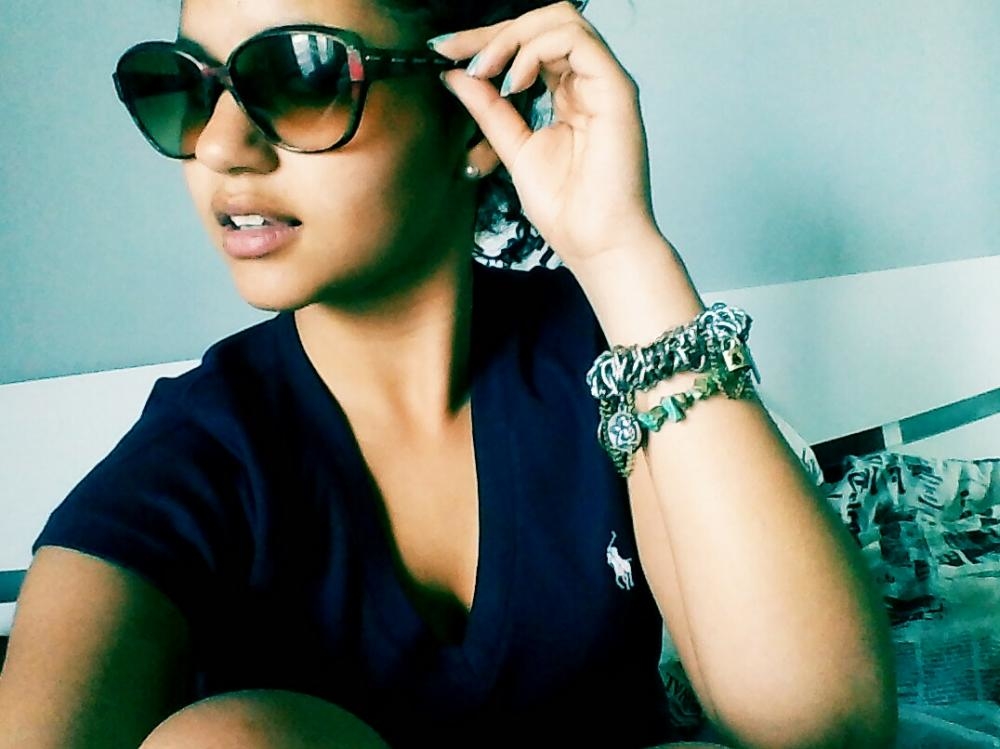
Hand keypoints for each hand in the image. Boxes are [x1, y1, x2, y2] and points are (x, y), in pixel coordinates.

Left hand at [432, 1, 664, 268]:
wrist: (596, 245)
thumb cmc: (567, 209)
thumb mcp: (514, 149)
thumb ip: (490, 110)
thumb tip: (455, 75)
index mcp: (570, 93)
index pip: (531, 43)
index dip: (487, 39)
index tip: (444, 51)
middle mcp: (591, 81)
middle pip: (546, 21)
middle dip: (495, 31)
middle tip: (457, 53)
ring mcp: (606, 83)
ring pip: (563, 20)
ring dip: (512, 38)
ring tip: (484, 71)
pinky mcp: (618, 90)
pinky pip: (576, 41)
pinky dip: (534, 52)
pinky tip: (511, 82)